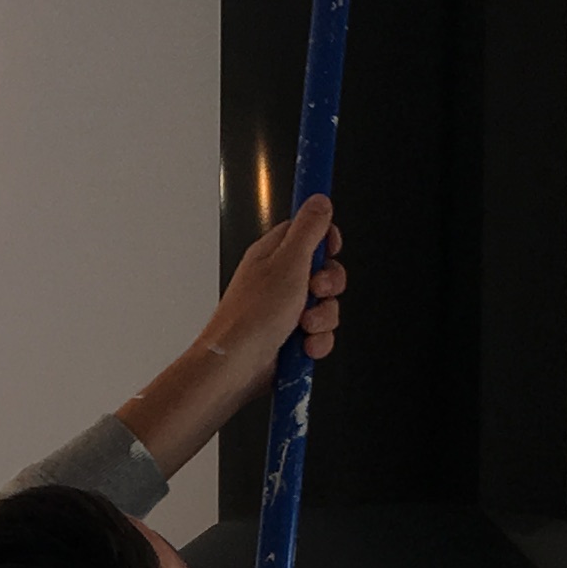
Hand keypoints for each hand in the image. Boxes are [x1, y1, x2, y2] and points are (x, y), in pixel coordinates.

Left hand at [120, 199, 344, 475]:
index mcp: (274, 255)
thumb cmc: (251, 318)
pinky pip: (320, 333)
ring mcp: (285, 309)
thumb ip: (308, 230)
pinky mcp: (291, 336)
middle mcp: (279, 280)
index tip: (330, 249)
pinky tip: (303, 346)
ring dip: (323, 319)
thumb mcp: (288, 263)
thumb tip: (319, 200)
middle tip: (314, 291)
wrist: (236, 367)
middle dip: (329, 286)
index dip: (326, 239)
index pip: (309, 232)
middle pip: (325, 271)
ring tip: (302, 326)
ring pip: (326, 306)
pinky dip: (317, 342)